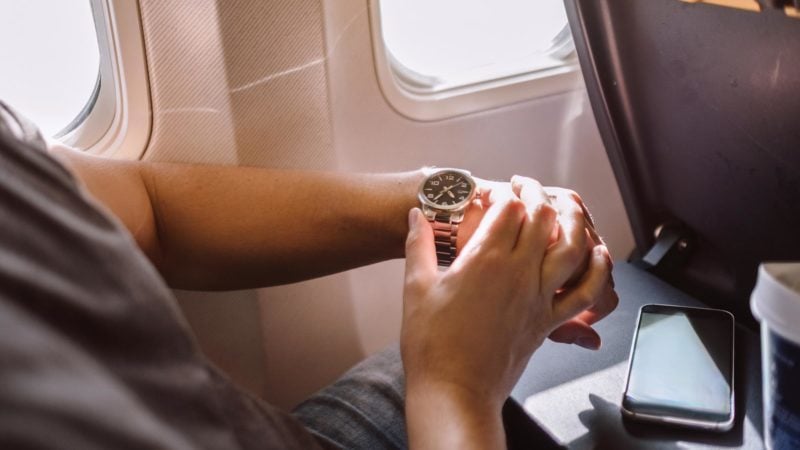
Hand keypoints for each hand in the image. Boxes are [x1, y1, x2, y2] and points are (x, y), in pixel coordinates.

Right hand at [401, 194, 611, 447]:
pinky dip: (597, 271)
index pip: (508, 208)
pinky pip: (584, 293)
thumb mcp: (415, 288)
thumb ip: (418, 245)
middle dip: (537, 195)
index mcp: (484, 261)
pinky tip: (599, 256)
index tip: (497, 190)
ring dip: (574, 221)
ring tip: (568, 205)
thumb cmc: (431, 344)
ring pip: (572, 247)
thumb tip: (416, 216)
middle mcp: (518, 273)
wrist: (453, 390)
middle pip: (543, 218)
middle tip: (527, 187)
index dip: (506, 192)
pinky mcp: (547, 322)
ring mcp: (537, 297)